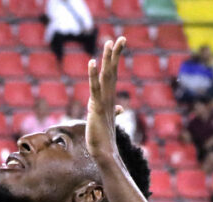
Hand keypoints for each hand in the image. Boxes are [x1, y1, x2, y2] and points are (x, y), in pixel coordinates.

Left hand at [86, 37, 125, 159]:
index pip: (113, 76)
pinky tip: (91, 62)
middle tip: (120, 38)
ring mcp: (103, 103)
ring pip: (107, 76)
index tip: (118, 45)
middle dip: (115, 55)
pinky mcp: (97, 108)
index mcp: (110, 100)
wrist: (104, 154)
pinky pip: (95, 88)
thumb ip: (113, 112)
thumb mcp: (107, 121)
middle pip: (113, 72)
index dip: (115, 60)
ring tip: (110, 43)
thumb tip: (121, 108)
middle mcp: (109, 98)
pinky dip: (93, 75)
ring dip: (108, 59)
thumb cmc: (104, 139)